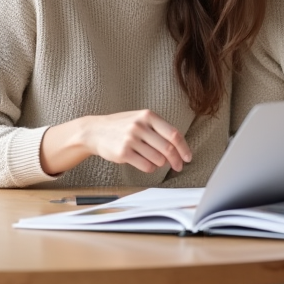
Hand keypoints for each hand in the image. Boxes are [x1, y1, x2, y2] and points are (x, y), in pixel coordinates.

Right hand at [41, 110, 191, 175]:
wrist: (95, 131)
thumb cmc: (122, 126)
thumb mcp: (140, 119)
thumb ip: (158, 129)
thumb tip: (180, 146)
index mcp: (148, 116)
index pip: (173, 134)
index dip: (184, 148)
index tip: (188, 157)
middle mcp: (140, 126)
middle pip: (168, 148)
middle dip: (177, 160)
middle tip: (179, 166)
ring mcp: (131, 139)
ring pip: (158, 159)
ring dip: (161, 163)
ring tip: (155, 160)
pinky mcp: (123, 152)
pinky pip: (146, 166)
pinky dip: (150, 168)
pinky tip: (145, 163)